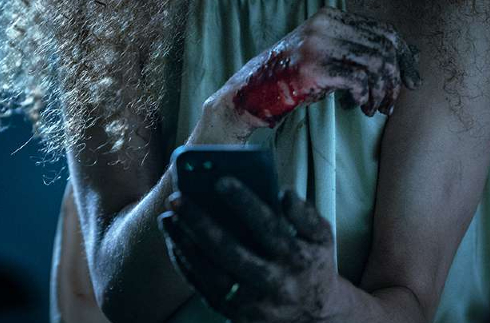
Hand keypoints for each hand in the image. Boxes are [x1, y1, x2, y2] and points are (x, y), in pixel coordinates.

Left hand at [157, 177, 340, 322]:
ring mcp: (252, 302)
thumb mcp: (322, 237)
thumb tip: (283, 192)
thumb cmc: (312, 263)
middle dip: (200, 223)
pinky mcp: (234, 313)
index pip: (268, 227)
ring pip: (210, 273)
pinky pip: (202, 288)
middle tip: (177, 198)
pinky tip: (173, 240)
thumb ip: (305, 213)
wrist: (314, 316)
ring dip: (184, 243)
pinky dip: (185, 263)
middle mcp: (274, 283)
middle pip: (231, 251)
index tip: (220, 180)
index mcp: (297, 259)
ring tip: (167, 217)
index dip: (245, 203)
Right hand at [213, 5, 422, 129]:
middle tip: (392, 102)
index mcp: (328, 16)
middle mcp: (323, 25)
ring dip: (383, 92)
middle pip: (383, 47)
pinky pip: (359, 80)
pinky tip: (362, 107)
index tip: (412, 80)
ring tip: (376, 107)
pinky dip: (367, 97)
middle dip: (396, 78)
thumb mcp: (324, 53)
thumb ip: (356, 49)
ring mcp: (317, 45)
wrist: (251, 92)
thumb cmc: (292, 77)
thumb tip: (406, 56)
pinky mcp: (313, 69)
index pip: (383, 30)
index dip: (404, 56)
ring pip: (375, 64)